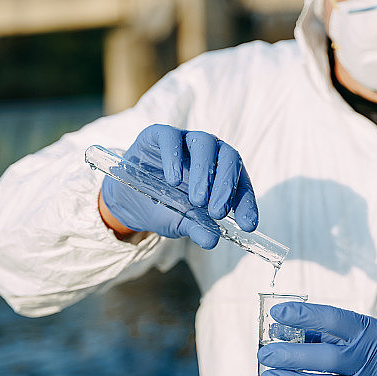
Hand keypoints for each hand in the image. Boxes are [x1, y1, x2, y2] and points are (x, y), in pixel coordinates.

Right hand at [100, 124, 257, 248]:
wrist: (128, 200)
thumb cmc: (163, 208)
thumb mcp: (181, 222)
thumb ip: (198, 228)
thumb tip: (212, 240)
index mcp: (221, 173)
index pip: (241, 183)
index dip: (246, 202)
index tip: (247, 225)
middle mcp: (208, 153)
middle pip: (228, 157)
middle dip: (226, 186)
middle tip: (216, 213)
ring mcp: (184, 141)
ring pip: (204, 143)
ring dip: (204, 172)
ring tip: (197, 200)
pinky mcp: (159, 135)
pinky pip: (170, 137)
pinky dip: (173, 157)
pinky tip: (172, 180)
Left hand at [257, 302, 376, 375]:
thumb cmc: (365, 354)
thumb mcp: (352, 335)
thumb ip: (317, 332)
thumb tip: (277, 332)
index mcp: (370, 332)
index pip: (334, 320)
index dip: (303, 315)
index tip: (277, 313)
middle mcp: (375, 360)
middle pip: (329, 359)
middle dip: (291, 356)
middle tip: (265, 354)